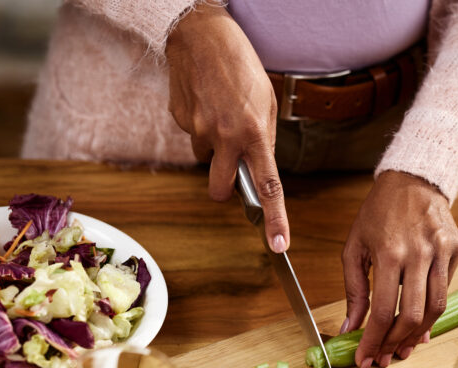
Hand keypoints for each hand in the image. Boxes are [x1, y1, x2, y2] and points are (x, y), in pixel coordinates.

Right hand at [166, 4, 288, 251]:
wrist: (200, 33)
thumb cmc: (241, 64)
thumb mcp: (267, 101)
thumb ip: (264, 140)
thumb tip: (259, 168)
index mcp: (254, 133)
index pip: (267, 188)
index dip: (274, 219)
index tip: (278, 244)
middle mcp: (225, 137)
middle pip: (221, 189)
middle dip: (227, 189)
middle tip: (233, 168)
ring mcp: (198, 130)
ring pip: (207, 158)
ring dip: (215, 147)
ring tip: (221, 111)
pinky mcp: (179, 120)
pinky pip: (193, 136)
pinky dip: (201, 126)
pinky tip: (207, 101)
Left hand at [342, 171, 457, 367]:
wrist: (414, 180)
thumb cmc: (379, 212)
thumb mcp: (355, 247)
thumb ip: (353, 289)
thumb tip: (351, 328)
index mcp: (389, 252)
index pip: (382, 309)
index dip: (374, 340)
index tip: (366, 358)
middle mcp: (419, 253)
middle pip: (412, 315)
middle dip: (396, 343)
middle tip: (384, 357)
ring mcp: (442, 251)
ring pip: (436, 308)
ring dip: (417, 334)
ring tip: (402, 347)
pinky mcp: (456, 249)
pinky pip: (446, 290)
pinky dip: (432, 312)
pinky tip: (419, 324)